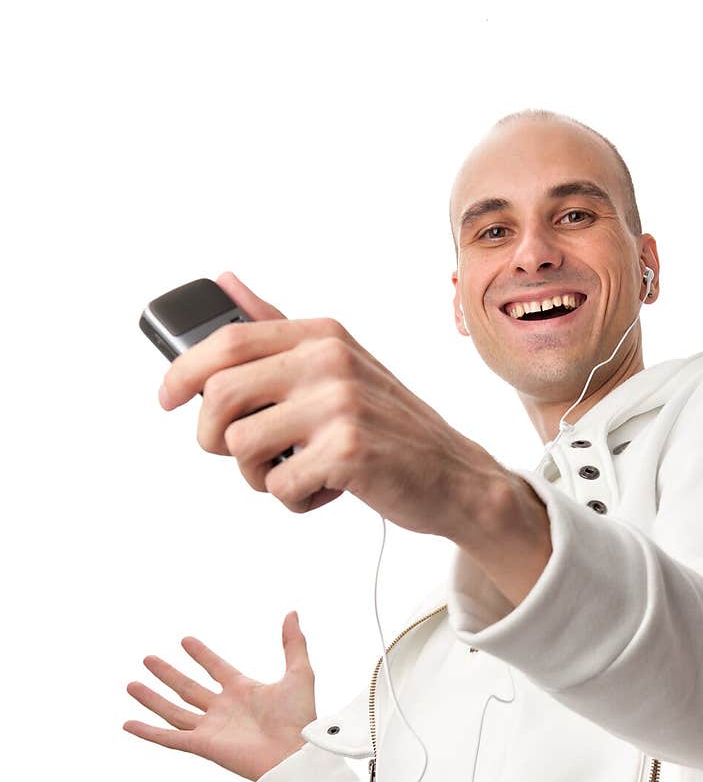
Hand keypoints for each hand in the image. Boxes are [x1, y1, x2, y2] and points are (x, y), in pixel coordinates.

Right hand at [122, 610, 317, 781]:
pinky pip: (169, 738)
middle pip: (188, 688)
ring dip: (152, 698)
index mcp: (243, 691)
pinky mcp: (203, 746)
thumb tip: (293, 613)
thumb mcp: (299, 673)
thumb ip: (293, 644)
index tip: (185, 640)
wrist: (295, 755)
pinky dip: (147, 732)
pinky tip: (128, 723)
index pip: (217, 668)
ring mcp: (212, 728)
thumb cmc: (300, 720)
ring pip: (174, 711)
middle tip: (148, 658)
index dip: (202, 654)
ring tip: (131, 684)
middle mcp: (224, 710)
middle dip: (168, 674)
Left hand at [156, 271, 508, 538]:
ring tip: (294, 472)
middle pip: (218, 395)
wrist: (456, 477)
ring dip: (256, 475)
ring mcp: (340, 405)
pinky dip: (294, 500)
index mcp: (322, 335)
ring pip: (240, 446)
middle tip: (238, 455)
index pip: (226, 341)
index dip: (182, 372)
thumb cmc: (389, 427)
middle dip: (212, 436)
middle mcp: (329, 361)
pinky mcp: (348, 452)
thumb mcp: (339, 364)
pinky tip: (326, 489)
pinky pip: (278, 484)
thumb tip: (224, 281)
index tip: (167, 399)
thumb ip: (278, 326)